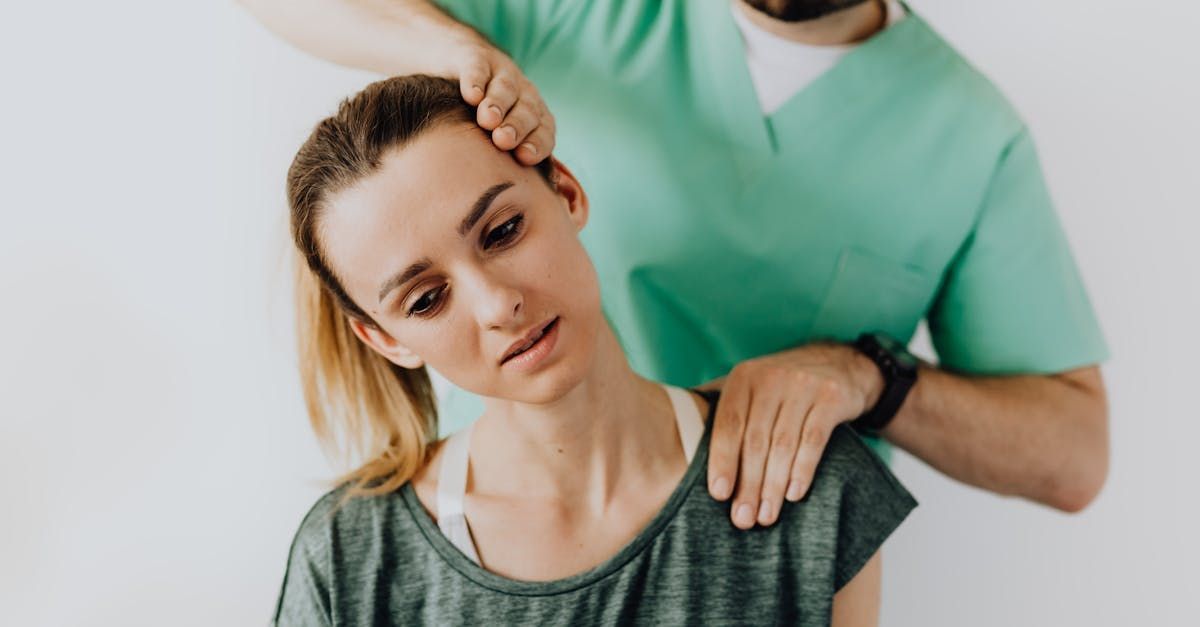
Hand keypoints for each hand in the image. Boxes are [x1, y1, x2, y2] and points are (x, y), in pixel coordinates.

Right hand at [446, 37, 555, 164]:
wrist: (456, 68)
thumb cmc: (476, 123)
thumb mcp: (492, 146)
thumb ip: (503, 171)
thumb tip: (507, 214)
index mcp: (535, 118)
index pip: (545, 132)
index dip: (537, 143)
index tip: (525, 157)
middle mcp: (523, 95)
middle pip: (528, 110)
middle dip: (517, 125)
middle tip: (503, 140)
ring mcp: (502, 74)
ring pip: (507, 88)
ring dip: (498, 103)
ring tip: (486, 118)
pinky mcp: (476, 58)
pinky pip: (479, 68)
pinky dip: (476, 80)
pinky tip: (470, 94)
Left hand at [704, 343, 884, 529]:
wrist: (838, 364)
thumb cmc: (782, 387)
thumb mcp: (751, 386)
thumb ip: (723, 408)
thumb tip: (680, 439)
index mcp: (744, 378)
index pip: (729, 424)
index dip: (722, 461)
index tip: (719, 495)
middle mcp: (771, 378)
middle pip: (756, 440)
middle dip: (748, 484)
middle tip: (743, 518)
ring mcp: (803, 386)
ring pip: (783, 444)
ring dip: (773, 486)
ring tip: (766, 515)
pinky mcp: (832, 398)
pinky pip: (814, 441)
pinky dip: (802, 470)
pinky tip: (794, 494)